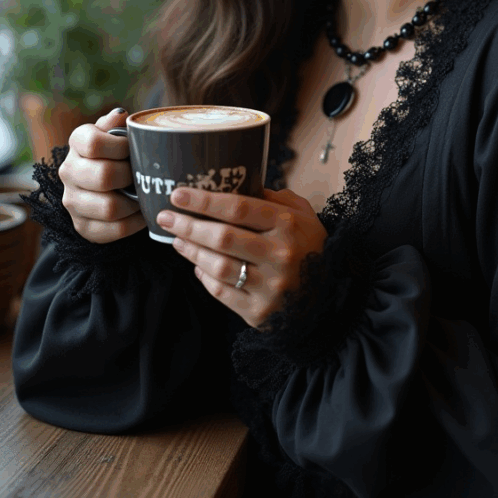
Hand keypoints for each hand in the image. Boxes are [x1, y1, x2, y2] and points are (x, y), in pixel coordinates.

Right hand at [59, 108, 147, 243]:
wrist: (104, 184)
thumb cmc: (117, 152)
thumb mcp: (116, 133)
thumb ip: (118, 124)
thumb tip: (121, 115)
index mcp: (77, 142)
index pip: (93, 143)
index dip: (120, 146)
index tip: (134, 149)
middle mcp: (68, 171)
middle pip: (104, 176)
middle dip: (131, 176)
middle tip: (142, 175)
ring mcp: (72, 201)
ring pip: (109, 207)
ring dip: (135, 202)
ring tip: (145, 194)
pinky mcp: (82, 226)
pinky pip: (115, 229)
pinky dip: (135, 222)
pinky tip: (142, 212)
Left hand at [156, 186, 327, 328]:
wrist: (331, 297)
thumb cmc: (311, 247)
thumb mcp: (302, 214)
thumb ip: (273, 199)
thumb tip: (236, 186)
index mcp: (288, 225)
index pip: (238, 207)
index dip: (204, 200)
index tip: (178, 194)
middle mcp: (279, 255)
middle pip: (222, 236)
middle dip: (188, 225)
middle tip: (166, 217)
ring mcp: (269, 286)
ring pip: (217, 265)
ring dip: (191, 251)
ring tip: (177, 239)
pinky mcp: (259, 311)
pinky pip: (221, 292)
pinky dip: (204, 276)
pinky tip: (196, 264)